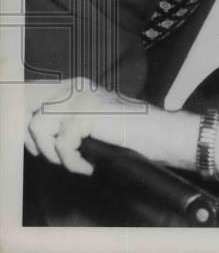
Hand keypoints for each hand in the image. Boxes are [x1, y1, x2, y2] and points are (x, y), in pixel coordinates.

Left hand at [24, 78, 197, 174]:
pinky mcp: (86, 114)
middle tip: (52, 155)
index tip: (34, 145)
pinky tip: (87, 166)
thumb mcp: (92, 122)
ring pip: (38, 125)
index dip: (24, 119)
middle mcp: (76, 86)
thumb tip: (34, 136)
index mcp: (76, 85)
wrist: (161, 134)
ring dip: (52, 152)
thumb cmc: (132, 133)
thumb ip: (66, 120)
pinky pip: (61, 145)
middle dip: (32, 135)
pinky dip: (72, 162)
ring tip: (73, 161)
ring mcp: (80, 98)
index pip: (33, 95)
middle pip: (28, 105)